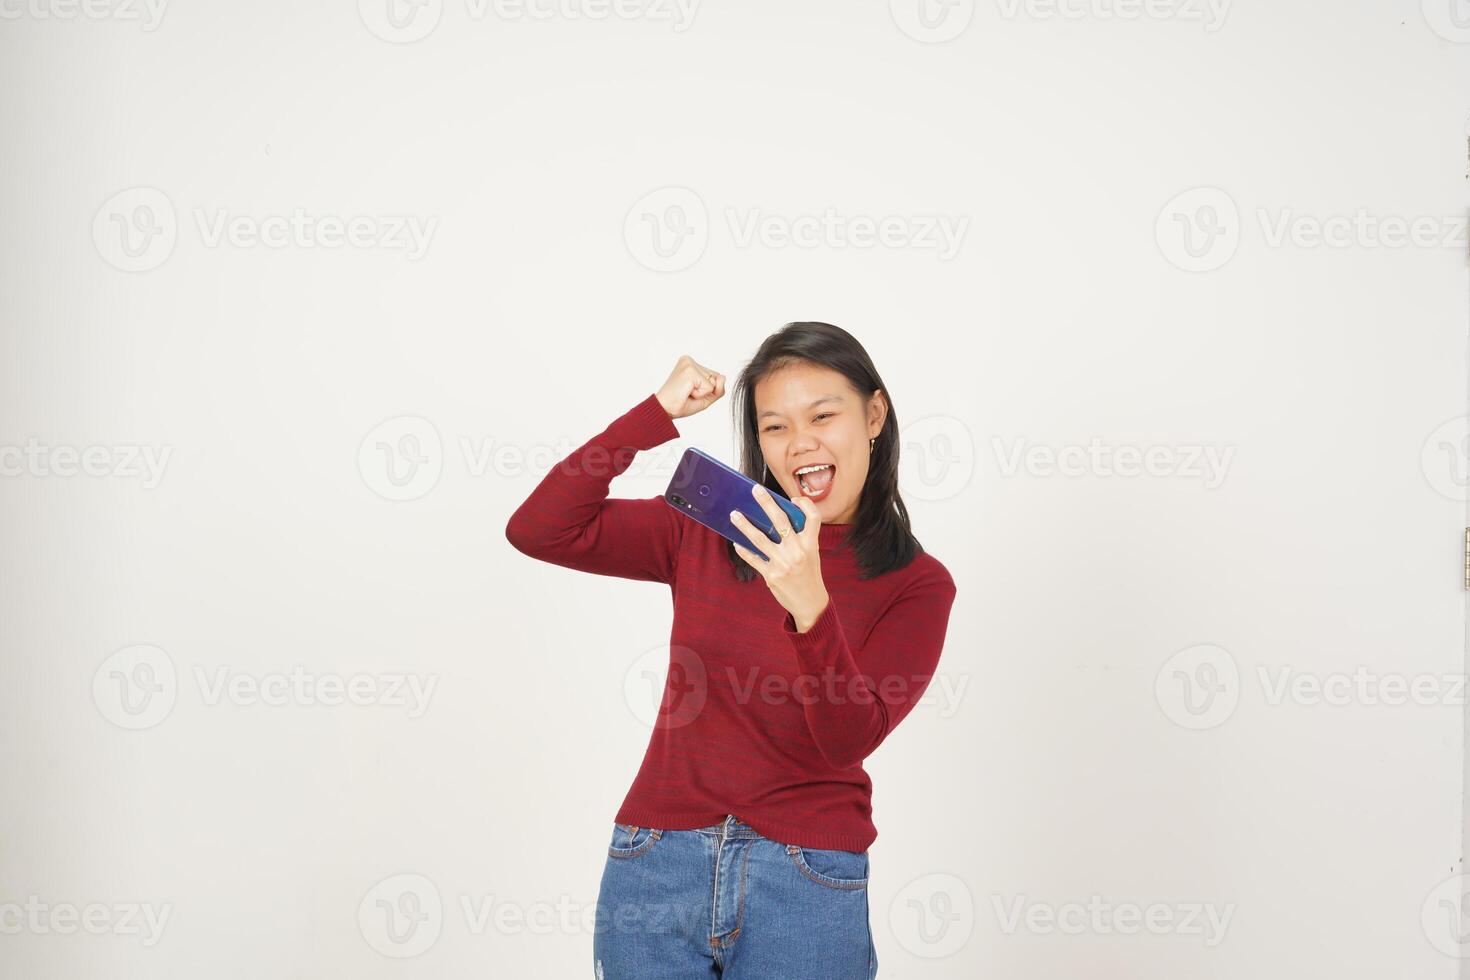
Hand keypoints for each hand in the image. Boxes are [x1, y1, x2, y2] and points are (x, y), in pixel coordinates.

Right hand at [656, 355, 725, 419]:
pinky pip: (709, 387)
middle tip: (687, 393)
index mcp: (690, 364)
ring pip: (713, 383)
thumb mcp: (706, 397)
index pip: (713, 377)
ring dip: (702, 393)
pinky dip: (700, 394)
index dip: (705, 390)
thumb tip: (723, 377)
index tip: (689, 391)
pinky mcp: (690, 371)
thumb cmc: (681, 403)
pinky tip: (686, 392)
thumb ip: (718, 388)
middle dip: (705, 391)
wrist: (665, 410)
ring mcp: (689, 364)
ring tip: (686, 392)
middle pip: (714, 378)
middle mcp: (689, 360)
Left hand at [730, 485, 828, 631]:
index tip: (794, 499)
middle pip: (780, 521)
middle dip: (766, 503)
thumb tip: (776, 518)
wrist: (810, 603)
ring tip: (734, 514)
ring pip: (760, 539)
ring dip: (745, 525)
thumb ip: (800, 538)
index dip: (805, 505)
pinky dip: (744, 550)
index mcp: (811, 545)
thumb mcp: (812, 554)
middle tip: (755, 490)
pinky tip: (737, 543)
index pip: (812, 517)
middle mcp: (797, 552)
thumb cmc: (809, 574)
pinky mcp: (772, 575)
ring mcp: (783, 564)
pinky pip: (754, 558)